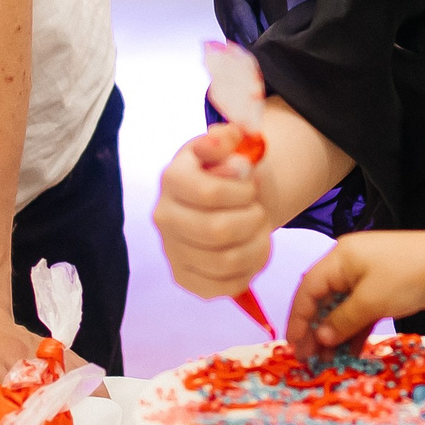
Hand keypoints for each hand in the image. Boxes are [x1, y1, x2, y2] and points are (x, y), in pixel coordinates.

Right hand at [155, 123, 273, 298]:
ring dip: (257, 245)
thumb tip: (230, 138)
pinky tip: (253, 251)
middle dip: (252, 220)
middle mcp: (164, 216)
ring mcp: (172, 251)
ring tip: (260, 230)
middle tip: (258, 210)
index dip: (242, 191)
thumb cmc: (227, 172)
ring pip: (225, 261)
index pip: (208, 193)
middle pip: (217, 230)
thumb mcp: (230, 146)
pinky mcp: (185, 278)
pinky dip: (250, 270)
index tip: (252, 185)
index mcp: (172, 178)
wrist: (223, 200)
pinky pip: (225, 286)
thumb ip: (231, 137)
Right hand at [284, 228, 424, 351]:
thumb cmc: (407, 276)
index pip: (307, 289)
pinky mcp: (382, 288)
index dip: (298, 319)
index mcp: (339, 258)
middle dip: (315, 329)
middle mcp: (348, 265)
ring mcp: (366, 276)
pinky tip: (350, 351)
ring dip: (334, 333)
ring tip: (329, 360)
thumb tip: (320, 337)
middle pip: (322, 299)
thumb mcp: (370, 301)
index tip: (294, 347)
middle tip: (310, 359)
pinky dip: (354, 329)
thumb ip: (341, 321)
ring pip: (341, 307)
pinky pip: (360, 310)